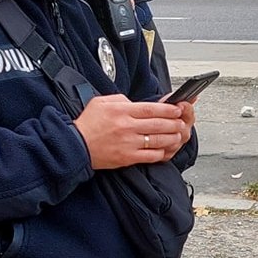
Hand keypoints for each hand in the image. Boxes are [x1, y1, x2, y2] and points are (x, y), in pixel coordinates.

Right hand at [72, 94, 192, 169]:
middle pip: (158, 124)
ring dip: (172, 137)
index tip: (177, 108)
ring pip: (158, 140)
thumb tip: (135, 102)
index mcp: (121, 111)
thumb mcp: (102, 102)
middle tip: (182, 122)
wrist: (76, 146)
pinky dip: (161, 152)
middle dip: (174, 123)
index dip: (168, 109)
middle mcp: (127, 127)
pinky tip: (166, 149)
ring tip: (178, 135)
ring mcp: (128, 143)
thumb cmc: (87, 124)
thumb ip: (121, 99)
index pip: (151, 108)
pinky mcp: (127, 157)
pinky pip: (150, 156)